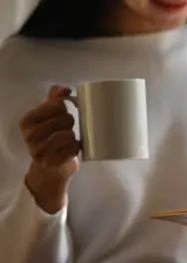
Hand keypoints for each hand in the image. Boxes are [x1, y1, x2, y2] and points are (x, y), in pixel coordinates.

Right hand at [20, 85, 79, 212]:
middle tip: (66, 128)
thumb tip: (65, 89)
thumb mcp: (48, 116)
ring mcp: (41, 151)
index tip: (60, 113)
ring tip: (68, 139)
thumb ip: (54, 99)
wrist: (51, 168)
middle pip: (65, 119)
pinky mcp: (53, 163)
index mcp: (27, 121)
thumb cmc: (51, 137)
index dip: (64, 108)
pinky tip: (71, 148)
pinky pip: (74, 148)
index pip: (56, 105)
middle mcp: (30, 136)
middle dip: (70, 122)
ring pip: (69, 134)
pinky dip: (76, 147)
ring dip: (73, 136)